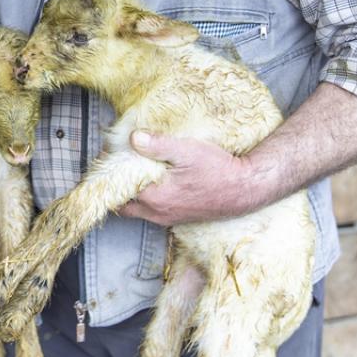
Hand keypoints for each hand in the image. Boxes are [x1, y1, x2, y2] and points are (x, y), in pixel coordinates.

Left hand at [117, 132, 264, 225]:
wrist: (246, 189)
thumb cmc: (219, 170)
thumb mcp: (187, 151)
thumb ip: (158, 145)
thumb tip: (133, 138)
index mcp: (154, 198)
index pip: (118, 187)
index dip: (111, 170)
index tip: (111, 153)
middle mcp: (158, 213)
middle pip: (124, 202)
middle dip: (117, 185)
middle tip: (119, 164)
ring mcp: (168, 218)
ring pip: (137, 208)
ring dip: (132, 191)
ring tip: (136, 169)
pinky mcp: (179, 217)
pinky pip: (153, 210)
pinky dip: (147, 197)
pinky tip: (156, 179)